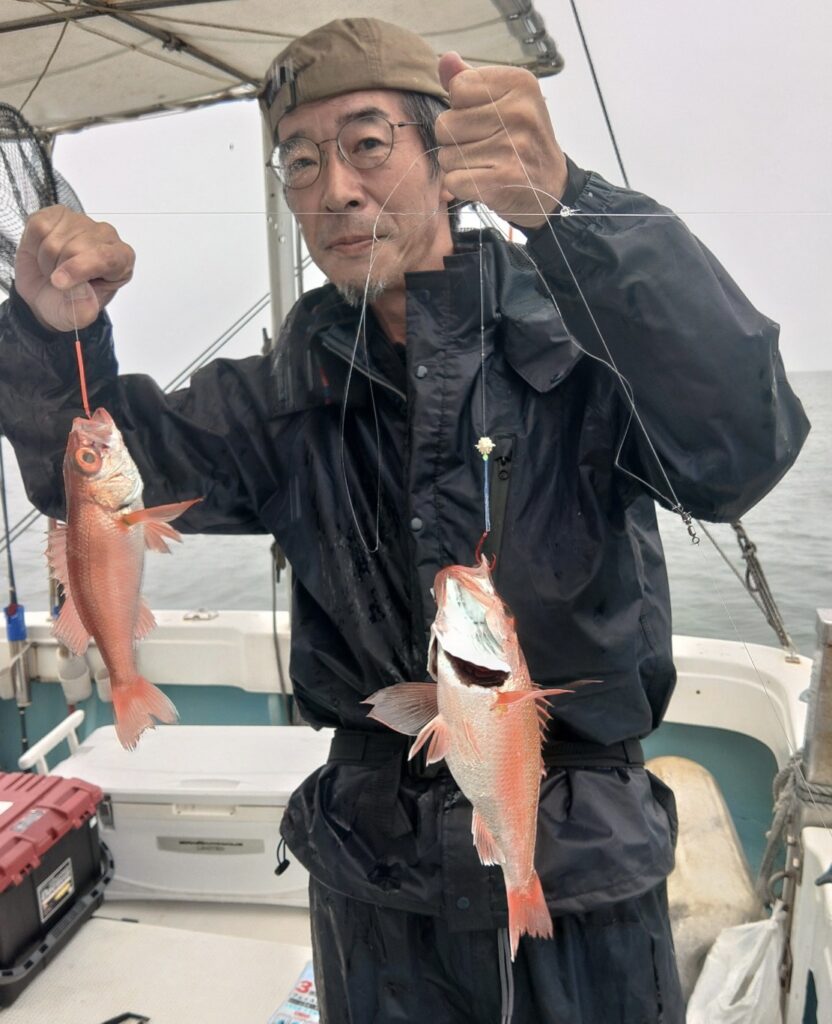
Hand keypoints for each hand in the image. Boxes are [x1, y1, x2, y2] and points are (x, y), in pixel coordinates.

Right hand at [15, 206, 134, 331]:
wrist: (45, 294)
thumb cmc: (68, 303)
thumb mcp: (76, 317)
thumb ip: (84, 311)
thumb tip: (87, 297)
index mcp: (122, 261)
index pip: (106, 257)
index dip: (80, 269)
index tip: (59, 283)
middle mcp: (106, 237)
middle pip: (74, 249)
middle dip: (58, 270)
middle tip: (60, 282)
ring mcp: (82, 222)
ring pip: (54, 239)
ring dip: (46, 261)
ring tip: (53, 269)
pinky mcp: (58, 214)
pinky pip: (39, 227)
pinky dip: (34, 245)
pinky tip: (44, 253)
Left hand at [436, 53, 568, 229]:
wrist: (552, 186)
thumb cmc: (521, 140)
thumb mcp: (505, 100)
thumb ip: (472, 80)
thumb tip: (446, 59)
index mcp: (520, 83)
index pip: (457, 87)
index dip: (461, 108)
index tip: (486, 119)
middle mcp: (519, 112)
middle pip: (445, 123)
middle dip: (455, 140)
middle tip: (483, 147)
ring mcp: (512, 147)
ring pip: (446, 155)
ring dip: (458, 165)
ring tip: (485, 164)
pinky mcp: (502, 180)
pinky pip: (453, 180)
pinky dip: (461, 186)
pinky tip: (483, 182)